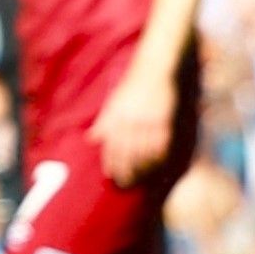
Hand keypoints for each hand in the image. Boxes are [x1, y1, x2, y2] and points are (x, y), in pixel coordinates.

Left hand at [89, 68, 177, 185]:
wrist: (153, 70)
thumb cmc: (131, 87)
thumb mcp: (113, 103)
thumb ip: (103, 122)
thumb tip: (91, 139)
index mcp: (115, 116)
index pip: (111, 145)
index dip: (111, 163)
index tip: (112, 176)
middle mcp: (129, 120)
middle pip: (127, 152)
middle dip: (125, 170)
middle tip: (126, 183)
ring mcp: (147, 121)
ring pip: (144, 151)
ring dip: (142, 167)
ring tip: (140, 178)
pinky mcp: (163, 120)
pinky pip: (160, 144)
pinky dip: (158, 156)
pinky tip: (156, 165)